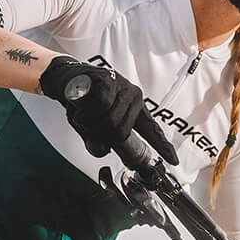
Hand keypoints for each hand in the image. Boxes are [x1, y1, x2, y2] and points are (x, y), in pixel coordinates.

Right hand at [42, 55, 171, 161]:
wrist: (65, 79)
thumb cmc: (83, 104)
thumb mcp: (90, 128)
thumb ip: (97, 142)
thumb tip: (102, 150)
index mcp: (134, 110)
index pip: (152, 130)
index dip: (162, 146)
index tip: (173, 160)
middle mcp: (134, 97)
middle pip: (120, 131)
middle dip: (99, 134)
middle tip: (87, 125)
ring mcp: (123, 87)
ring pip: (110, 120)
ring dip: (90, 124)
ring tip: (83, 114)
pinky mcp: (109, 79)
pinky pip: (100, 106)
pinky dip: (85, 112)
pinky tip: (81, 105)